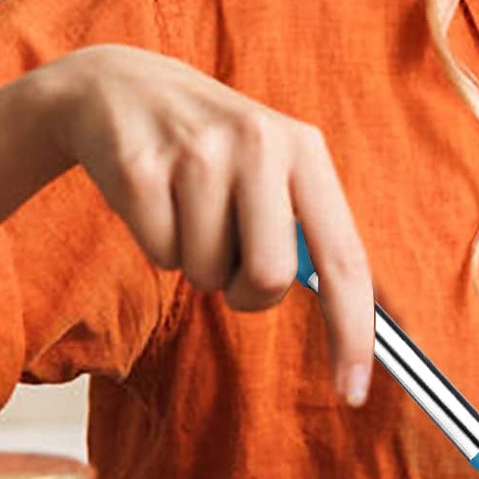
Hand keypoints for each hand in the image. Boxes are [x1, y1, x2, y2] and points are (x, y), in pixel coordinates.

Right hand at [39, 44, 374, 403]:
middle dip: (245, 291)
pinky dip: (158, 244)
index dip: (352, 330)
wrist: (122, 87)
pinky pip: (159, 254)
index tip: (353, 391)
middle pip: (269, 279)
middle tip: (229, 257)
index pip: (344, 258)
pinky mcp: (140, 168)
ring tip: (190, 208)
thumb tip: (356, 318)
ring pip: (206, 274)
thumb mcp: (274, 164)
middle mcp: (260, 144)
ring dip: (197, 262)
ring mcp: (197, 154)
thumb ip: (310, 228)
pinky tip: (157, 199)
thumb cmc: (215, 149)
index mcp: (305, 150)